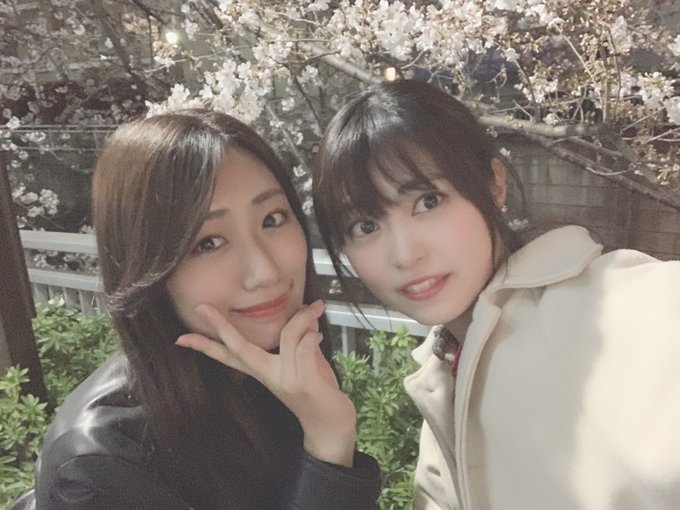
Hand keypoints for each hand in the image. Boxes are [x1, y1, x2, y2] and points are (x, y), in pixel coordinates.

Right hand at [175, 300, 356, 466]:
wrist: (330, 425)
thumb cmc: (316, 389)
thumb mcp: (304, 360)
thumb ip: (299, 337)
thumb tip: (304, 310)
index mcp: (262, 371)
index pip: (228, 356)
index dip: (205, 345)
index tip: (180, 337)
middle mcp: (268, 375)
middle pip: (238, 347)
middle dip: (220, 326)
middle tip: (201, 307)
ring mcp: (284, 379)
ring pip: (288, 333)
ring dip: (303, 317)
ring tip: (315, 309)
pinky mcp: (303, 382)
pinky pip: (305, 345)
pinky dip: (314, 334)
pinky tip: (320, 334)